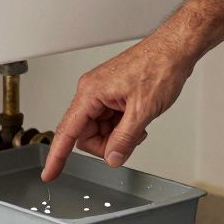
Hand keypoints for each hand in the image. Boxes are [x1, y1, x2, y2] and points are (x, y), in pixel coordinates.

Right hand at [41, 36, 193, 180]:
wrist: (174, 50)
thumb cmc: (159, 66)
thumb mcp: (142, 111)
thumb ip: (124, 139)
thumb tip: (112, 157)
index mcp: (91, 92)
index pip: (67, 131)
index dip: (57, 156)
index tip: (50, 174)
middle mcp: (92, 91)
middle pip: (85, 134)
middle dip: (106, 144)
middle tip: (128, 141)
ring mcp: (102, 92)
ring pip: (99, 129)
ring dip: (117, 135)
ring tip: (138, 126)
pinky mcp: (113, 94)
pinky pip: (110, 120)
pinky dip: (122, 127)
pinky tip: (137, 121)